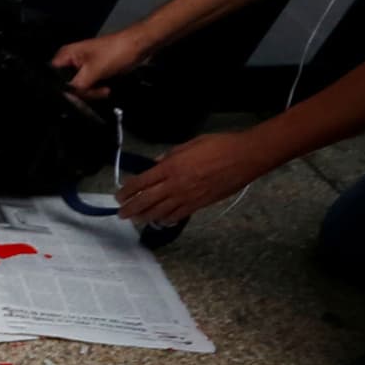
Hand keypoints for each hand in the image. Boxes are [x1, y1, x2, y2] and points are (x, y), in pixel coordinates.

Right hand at [55, 29, 154, 96]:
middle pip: (65, 87)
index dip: (60, 89)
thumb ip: (76, 87)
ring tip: (104, 89)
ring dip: (92, 93)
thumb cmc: (116, 52)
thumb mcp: (93, 71)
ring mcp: (82, 68)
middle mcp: (70, 62)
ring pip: (78, 90)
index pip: (52, 78)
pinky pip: (88, 88)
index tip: (74, 96)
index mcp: (65, 56)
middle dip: (81, 93)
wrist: (140, 46)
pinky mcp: (93, 74)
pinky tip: (106, 89)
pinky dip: (96, 91)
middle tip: (95, 90)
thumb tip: (67, 100)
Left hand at [117, 130, 283, 225]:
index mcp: (170, 167)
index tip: (119, 195)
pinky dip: (165, 220)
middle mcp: (174, 185)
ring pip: (158, 212)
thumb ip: (170, 155)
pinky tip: (159, 221)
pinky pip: (177, 216)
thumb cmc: (220, 145)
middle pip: (145, 201)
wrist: (245, 157)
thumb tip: (155, 164)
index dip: (126, 191)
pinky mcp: (198, 205)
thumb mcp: (191, 143)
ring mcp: (186, 197)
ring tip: (135, 219)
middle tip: (121, 213)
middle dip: (130, 208)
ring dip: (144, 217)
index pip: (140, 183)